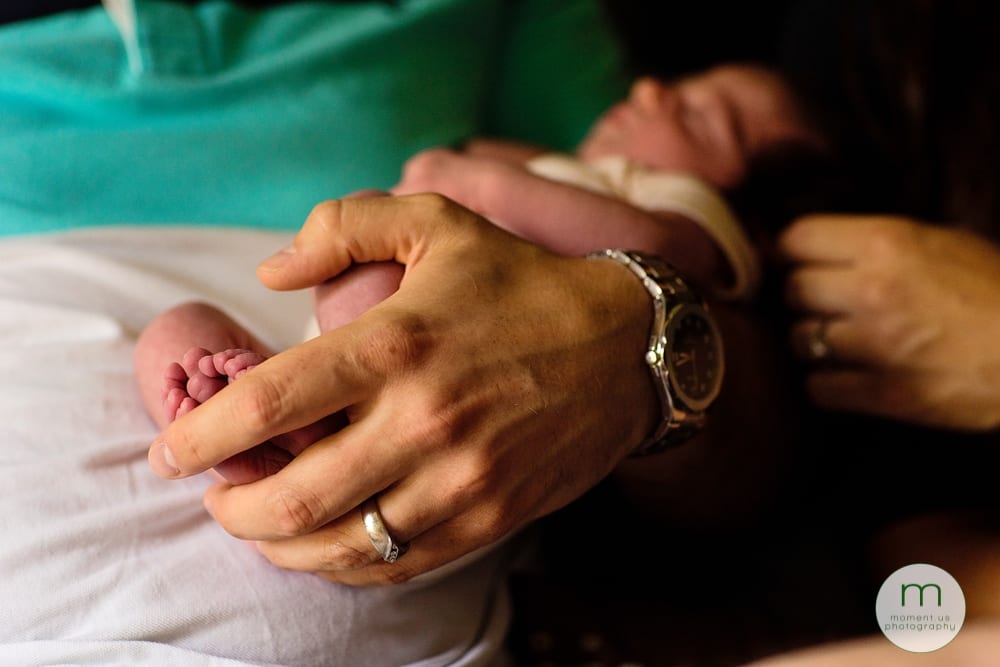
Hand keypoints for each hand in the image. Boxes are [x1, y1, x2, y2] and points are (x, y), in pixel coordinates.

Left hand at [148, 193, 657, 583]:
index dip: (201, 435)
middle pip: (294, 496)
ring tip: (260, 523)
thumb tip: (270, 273)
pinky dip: (344, 565)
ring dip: (279, 545)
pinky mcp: (489, 517)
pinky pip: (397, 565)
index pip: (269, 403)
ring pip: (341, 546)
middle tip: (214, 495)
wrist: (627, 348)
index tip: (173, 449)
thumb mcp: (437, 223)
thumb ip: (342, 225)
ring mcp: (460, 480)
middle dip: (231, 507)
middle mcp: (424, 421)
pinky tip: (326, 543)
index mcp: (397, 344)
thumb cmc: (523, 283)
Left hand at [779, 214, 999, 430]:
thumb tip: (825, 247)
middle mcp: (872, 290)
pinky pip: (819, 387)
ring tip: (842, 339)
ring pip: (798, 339)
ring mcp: (876, 344)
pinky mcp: (885, 393)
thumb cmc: (999, 290)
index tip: (799, 260)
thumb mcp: (946, 241)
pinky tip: (849, 376)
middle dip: (805, 296)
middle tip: (827, 302)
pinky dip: (828, 383)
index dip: (791, 250)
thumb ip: (881, 243)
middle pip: (791, 289)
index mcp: (887, 243)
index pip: (796, 238)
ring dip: (814, 341)